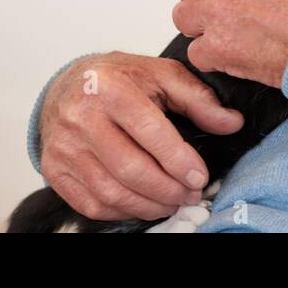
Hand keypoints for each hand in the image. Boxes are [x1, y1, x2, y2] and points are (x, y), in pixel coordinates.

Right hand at [39, 51, 244, 220]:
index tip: (199, 176)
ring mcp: (63, 146)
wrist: (66, 86)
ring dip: (149, 205)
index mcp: (110, 88)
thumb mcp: (161, 75)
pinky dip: (122, 212)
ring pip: (111, 192)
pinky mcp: (54, 169)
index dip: (178, 160)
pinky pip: (91, 204)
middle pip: (129, 168)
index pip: (149, 131)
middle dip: (167, 189)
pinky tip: (144, 204)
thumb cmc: (119, 80)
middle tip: (190, 194)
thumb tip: (232, 123)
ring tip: (172, 202)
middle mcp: (80, 117)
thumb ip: (198, 99)